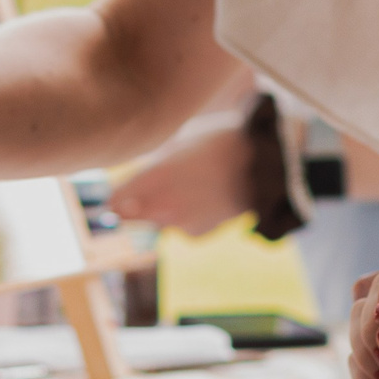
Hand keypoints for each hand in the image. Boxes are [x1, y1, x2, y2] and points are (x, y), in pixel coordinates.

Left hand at [107, 115, 255, 235]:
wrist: (264, 167)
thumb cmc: (218, 143)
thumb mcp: (178, 144)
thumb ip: (149, 167)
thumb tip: (130, 180)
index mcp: (154, 177)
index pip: (114, 200)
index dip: (114, 195)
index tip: (117, 190)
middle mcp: (162, 206)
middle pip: (129, 216)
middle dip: (132, 205)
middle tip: (147, 187)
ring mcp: (180, 223)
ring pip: (154, 221)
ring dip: (159, 210)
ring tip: (185, 186)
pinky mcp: (197, 234)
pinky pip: (178, 227)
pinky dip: (183, 217)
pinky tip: (201, 198)